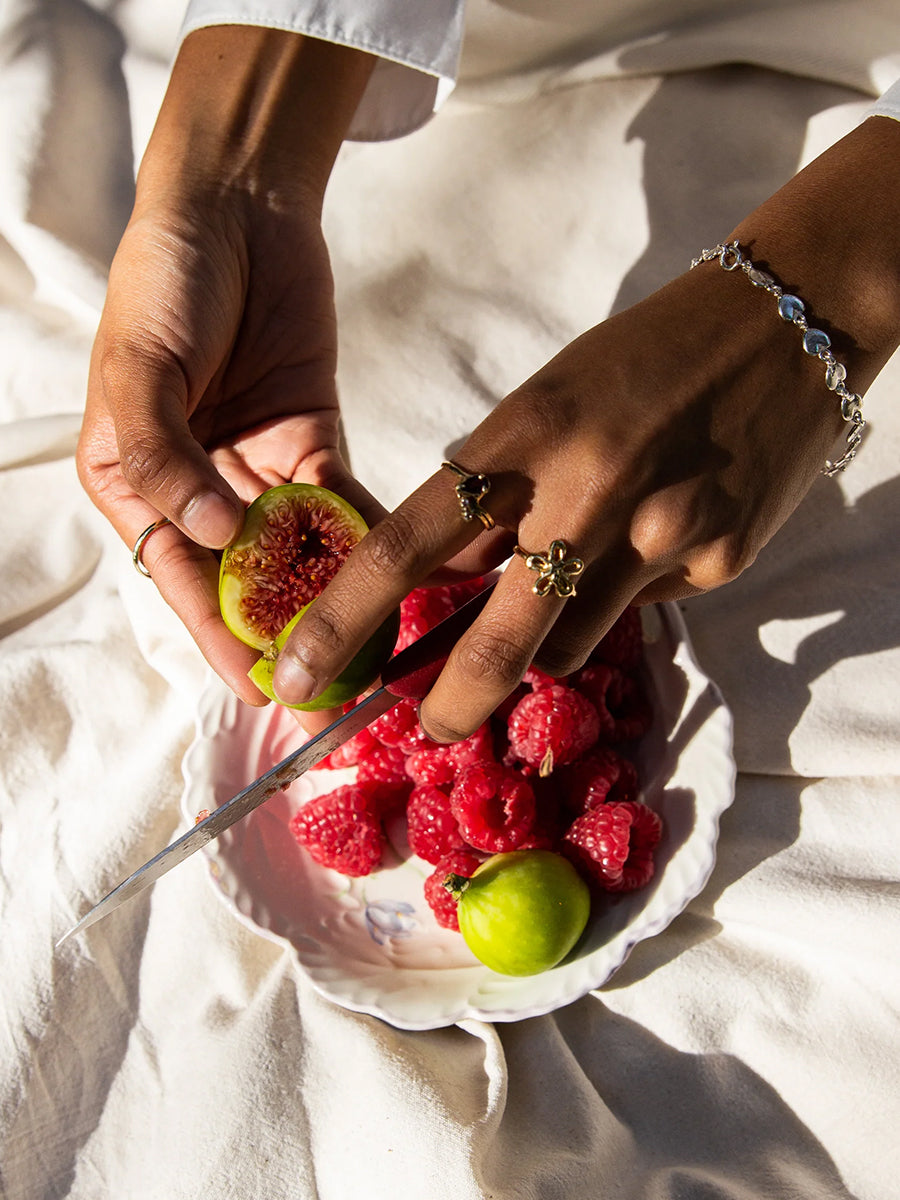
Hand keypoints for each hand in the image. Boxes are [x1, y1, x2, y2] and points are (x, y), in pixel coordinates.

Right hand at [76, 28, 375, 701]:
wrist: (238, 208)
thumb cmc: (166, 283)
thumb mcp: (139, 369)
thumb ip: (161, 456)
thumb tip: (209, 532)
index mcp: (137, 483)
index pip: (179, 577)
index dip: (220, 636)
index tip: (263, 687)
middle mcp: (198, 488)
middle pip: (243, 580)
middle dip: (285, 636)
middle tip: (333, 692)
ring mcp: (258, 469)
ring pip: (297, 550)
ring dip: (332, 598)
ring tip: (373, 653)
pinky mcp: (312, 441)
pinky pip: (339, 500)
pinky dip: (363, 534)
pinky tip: (397, 573)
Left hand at [272, 116, 899, 736]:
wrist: (781, 322)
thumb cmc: (638, 361)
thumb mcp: (545, 403)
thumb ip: (496, 493)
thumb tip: (452, 583)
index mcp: (525, 434)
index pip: (408, 542)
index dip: (343, 622)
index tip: (298, 676)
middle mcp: (589, 490)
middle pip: (500, 639)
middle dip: (452, 701)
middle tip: (429, 727)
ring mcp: (662, 532)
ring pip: (573, 644)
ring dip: (548, 640)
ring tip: (578, 573)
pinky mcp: (721, 560)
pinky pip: (646, 611)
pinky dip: (629, 593)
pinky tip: (659, 533)